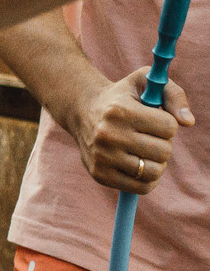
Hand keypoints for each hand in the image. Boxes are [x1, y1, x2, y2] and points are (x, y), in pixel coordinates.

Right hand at [70, 68, 190, 194]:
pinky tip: (139, 165)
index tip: (152, 118)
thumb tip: (188, 122)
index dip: (167, 123)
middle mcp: (107, 135)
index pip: (169, 127)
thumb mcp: (145, 82)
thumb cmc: (123, 97)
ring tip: (143, 150)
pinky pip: (142, 187)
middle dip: (162, 143)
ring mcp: (102, 157)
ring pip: (155, 172)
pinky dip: (148, 179)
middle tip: (147, 135)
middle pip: (164, 151)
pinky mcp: (100, 175)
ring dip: (156, 162)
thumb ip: (174, 95)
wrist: (82, 110)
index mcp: (120, 111)